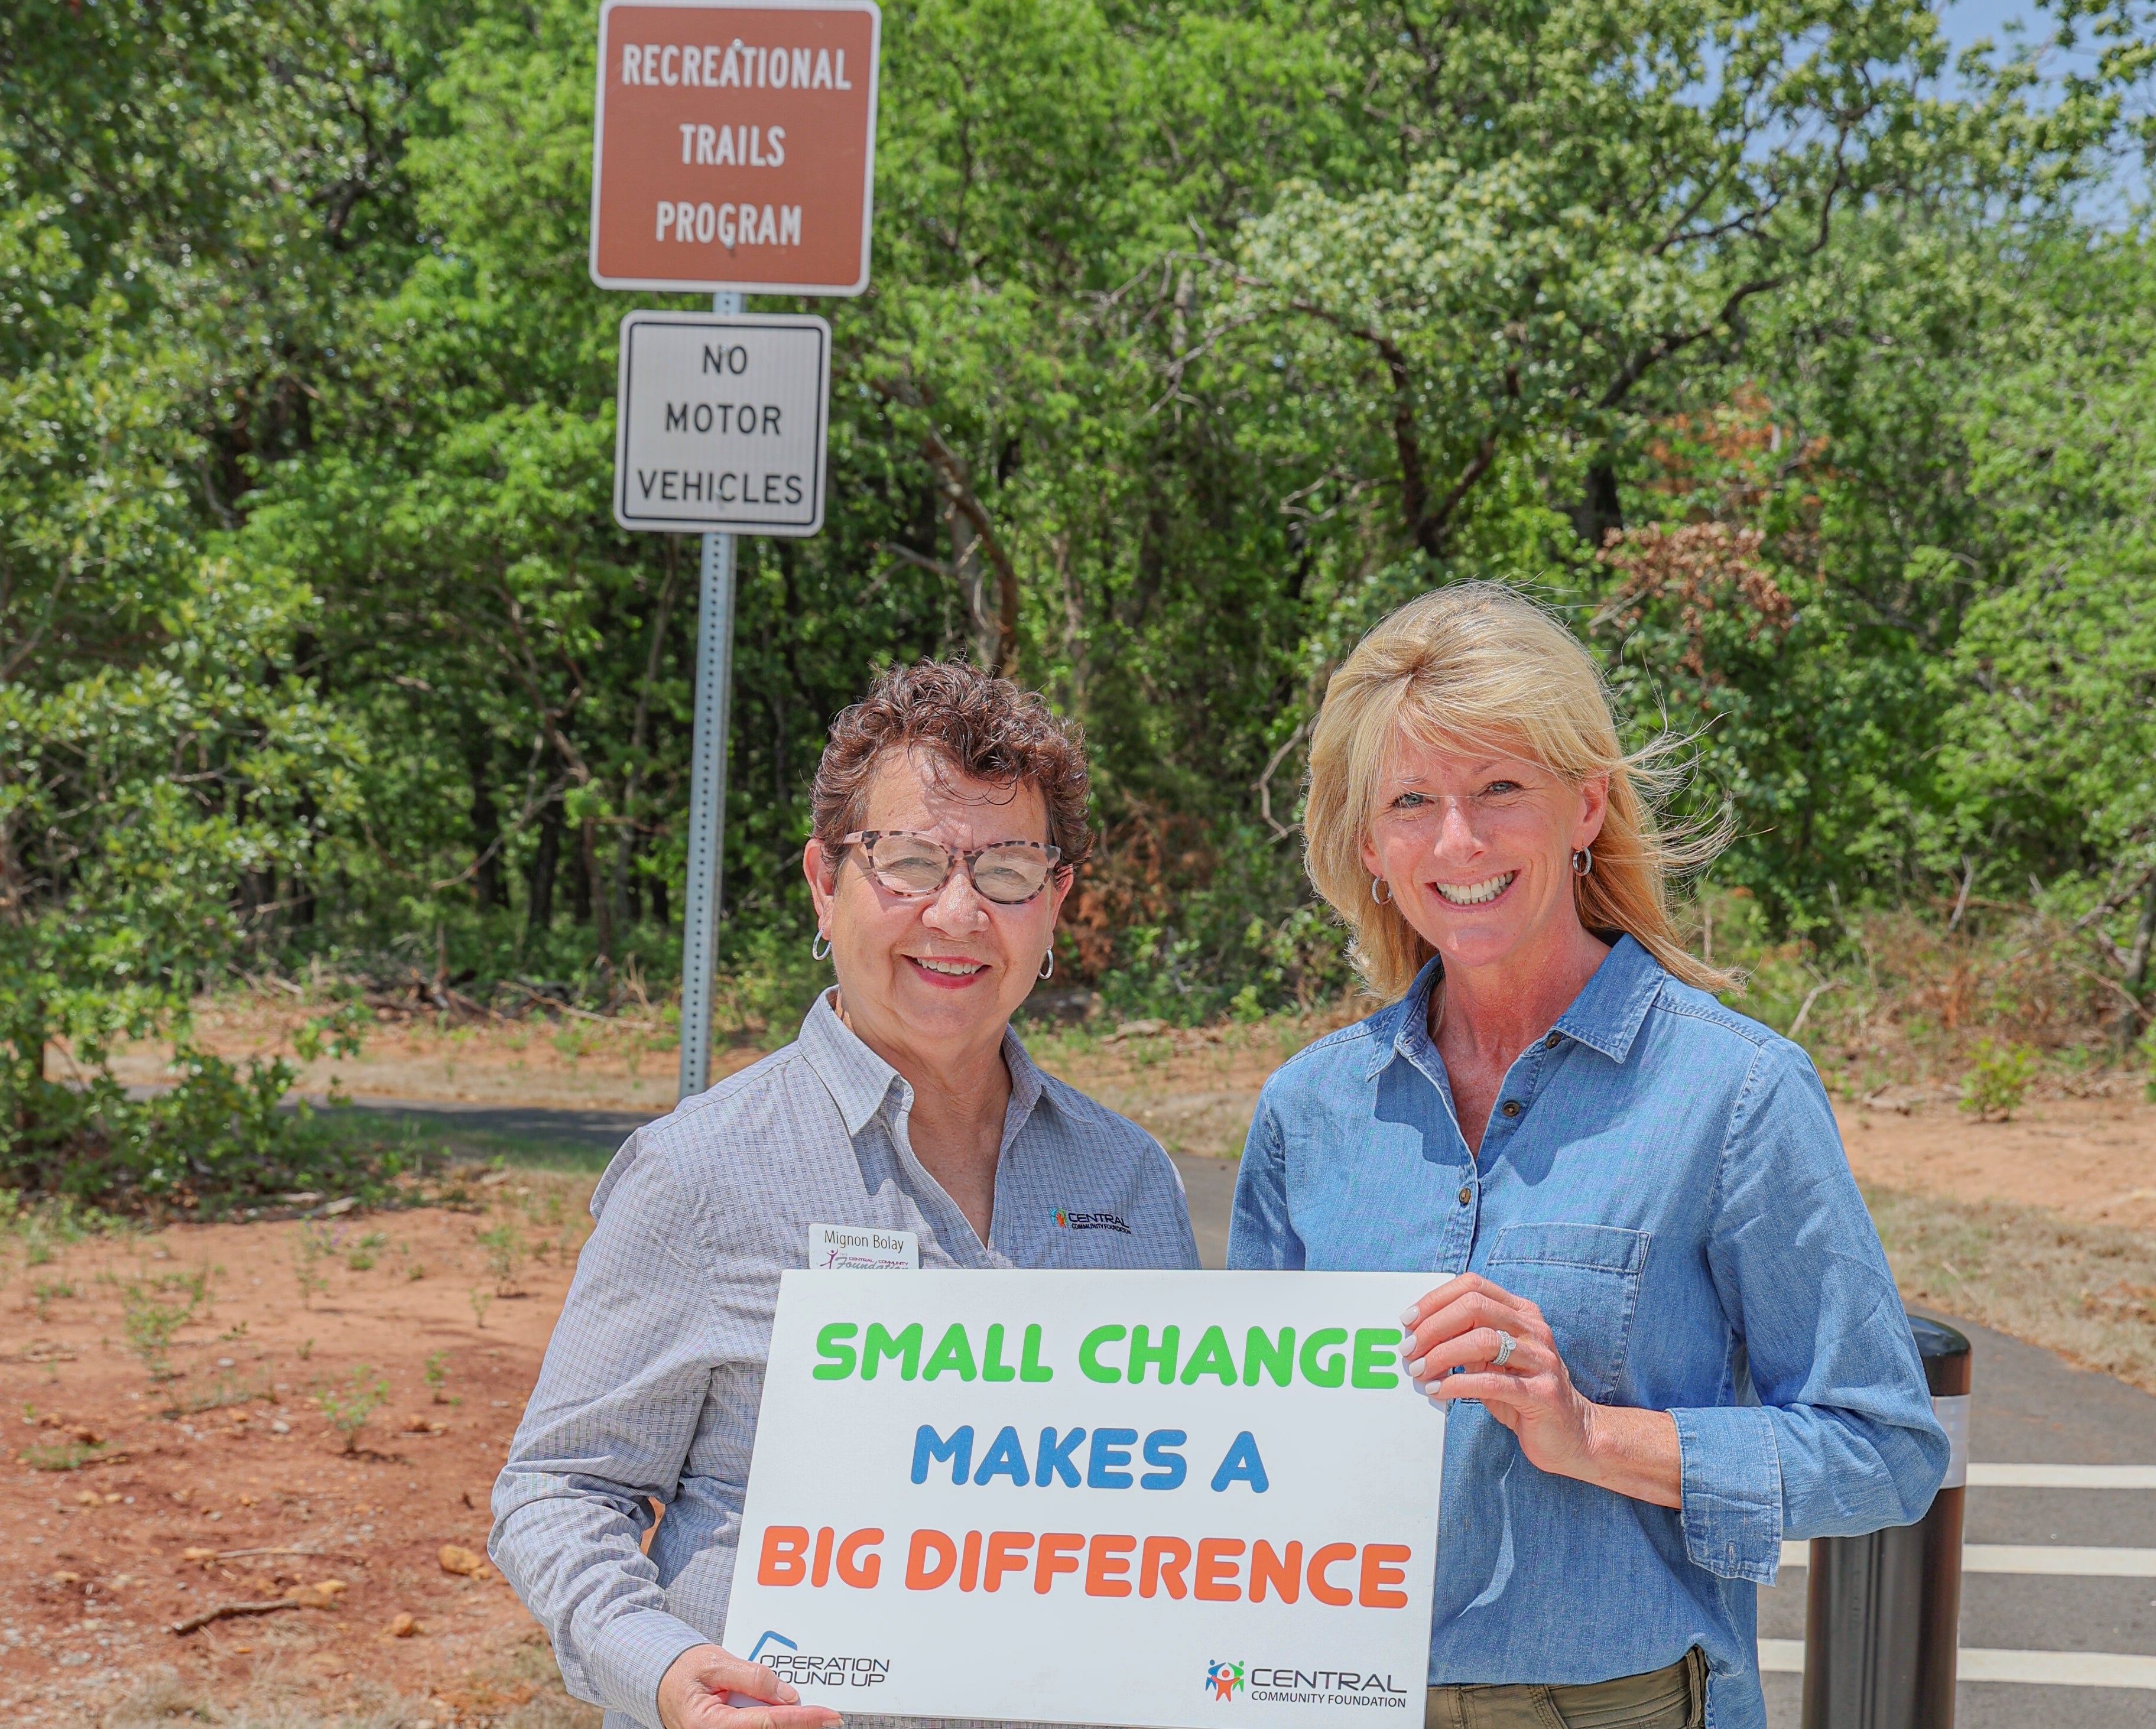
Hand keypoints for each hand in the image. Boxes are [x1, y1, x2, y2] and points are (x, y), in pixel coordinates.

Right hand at [657, 1643, 845, 1728]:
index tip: (827, 1715)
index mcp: (709, 1724)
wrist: (661, 1682)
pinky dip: (775, 1720)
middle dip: (801, 1724)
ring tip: (817, 1715)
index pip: (766, 1724)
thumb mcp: (714, 1663)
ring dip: (789, 1722)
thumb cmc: (683, 1671)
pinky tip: (794, 1714)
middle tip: (832, 1717)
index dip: (800, 1719)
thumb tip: (787, 1695)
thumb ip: (751, 1677)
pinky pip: (756, 1727)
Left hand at [1400, 1272, 1678, 1507]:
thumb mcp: (1492, 1362)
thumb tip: (1417, 1335)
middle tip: (1408, 1349)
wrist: (1574, 1435)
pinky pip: (1493, 1381)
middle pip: (1474, 1307)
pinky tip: (1438, 1390)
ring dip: (1441, 1355)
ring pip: (1482, 1341)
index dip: (1435, 1299)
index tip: (1407, 1321)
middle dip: (1433, 1326)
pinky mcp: (1543, 1393)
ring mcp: (1542, 1360)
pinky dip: (1457, 1384)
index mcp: (1522, 1313)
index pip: (1473, 1286)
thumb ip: (1464, 1343)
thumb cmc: (1522, 1395)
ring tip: (1418, 1371)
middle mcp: (1534, 1330)